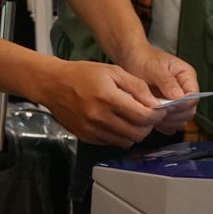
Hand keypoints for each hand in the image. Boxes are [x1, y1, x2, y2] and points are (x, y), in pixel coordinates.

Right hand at [36, 60, 165, 148]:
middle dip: (148, 126)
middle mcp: (100, 117)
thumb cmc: (81, 74)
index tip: (159, 111)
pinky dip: (119, 136)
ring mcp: (92, 130)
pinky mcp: (86, 137)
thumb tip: (154, 101)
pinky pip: (112, 143)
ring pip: (126, 142)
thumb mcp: (112, 70)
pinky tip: (116, 122)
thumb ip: (135, 85)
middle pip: (137, 133)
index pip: (143, 117)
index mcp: (108, 98)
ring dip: (134, 133)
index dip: (156, 116)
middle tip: (147, 115)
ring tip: (131, 119)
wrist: (53, 84)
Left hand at [115, 43, 199, 131]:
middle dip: (175, 115)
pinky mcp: (168, 109)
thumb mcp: (154, 67)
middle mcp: (185, 89)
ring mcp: (177, 100)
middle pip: (189, 111)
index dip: (182, 105)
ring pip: (181, 119)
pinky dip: (163, 125)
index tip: (167, 107)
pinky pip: (171, 123)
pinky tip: (152, 119)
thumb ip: (167, 81)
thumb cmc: (143, 58)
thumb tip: (178, 97)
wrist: (131, 59)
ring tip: (153, 116)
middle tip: (157, 113)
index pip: (193, 97)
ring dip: (169, 122)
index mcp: (187, 76)